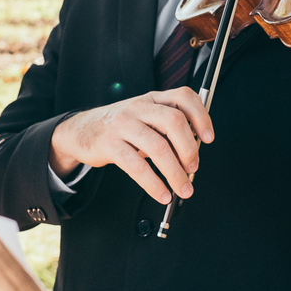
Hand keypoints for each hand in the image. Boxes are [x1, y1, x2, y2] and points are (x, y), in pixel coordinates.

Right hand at [49, 87, 214, 204]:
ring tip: (183, 189)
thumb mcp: (145, 118)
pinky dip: (154, 184)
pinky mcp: (110, 144)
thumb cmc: (120, 127)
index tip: (209, 137)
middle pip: (174, 122)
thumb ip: (168, 128)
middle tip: (193, 168)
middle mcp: (139, 107)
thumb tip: (194, 152)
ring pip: (158, 147)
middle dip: (189, 149)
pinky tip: (162, 194)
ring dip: (175, 173)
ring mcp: (123, 124)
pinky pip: (137, 167)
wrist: (82, 131)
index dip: (200, 116)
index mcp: (152, 99)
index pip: (183, 97)